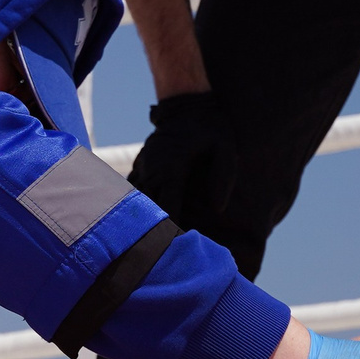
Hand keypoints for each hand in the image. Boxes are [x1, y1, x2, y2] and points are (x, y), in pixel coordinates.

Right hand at [129, 91, 239, 235]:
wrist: (190, 105)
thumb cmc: (212, 128)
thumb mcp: (226, 149)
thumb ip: (223, 178)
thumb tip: (216, 209)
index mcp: (170, 169)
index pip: (166, 209)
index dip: (169, 231)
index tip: (175, 249)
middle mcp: (152, 170)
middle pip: (148, 210)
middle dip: (154, 231)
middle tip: (162, 254)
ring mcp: (143, 166)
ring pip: (137, 201)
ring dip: (143, 219)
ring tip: (150, 241)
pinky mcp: (141, 164)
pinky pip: (133, 190)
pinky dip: (138, 205)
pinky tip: (144, 220)